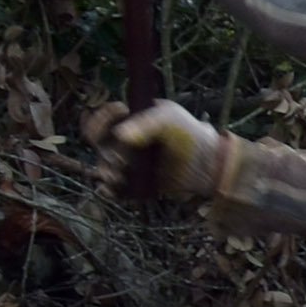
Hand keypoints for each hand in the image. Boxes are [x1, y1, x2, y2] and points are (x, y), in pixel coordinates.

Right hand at [87, 98, 226, 201]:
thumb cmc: (189, 134)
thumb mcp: (169, 119)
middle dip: (104, 150)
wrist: (207, 164)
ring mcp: (128, 162)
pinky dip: (108, 190)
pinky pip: (113, 188)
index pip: (101, 118)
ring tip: (119, 176)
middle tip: (119, 158)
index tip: (119, 115)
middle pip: (98, 144)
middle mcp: (123, 140)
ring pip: (103, 166)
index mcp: (128, 120)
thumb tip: (120, 135)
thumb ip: (147, 124)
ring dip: (106, 171)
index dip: (101, 118)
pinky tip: (110, 190)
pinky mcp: (134, 182)